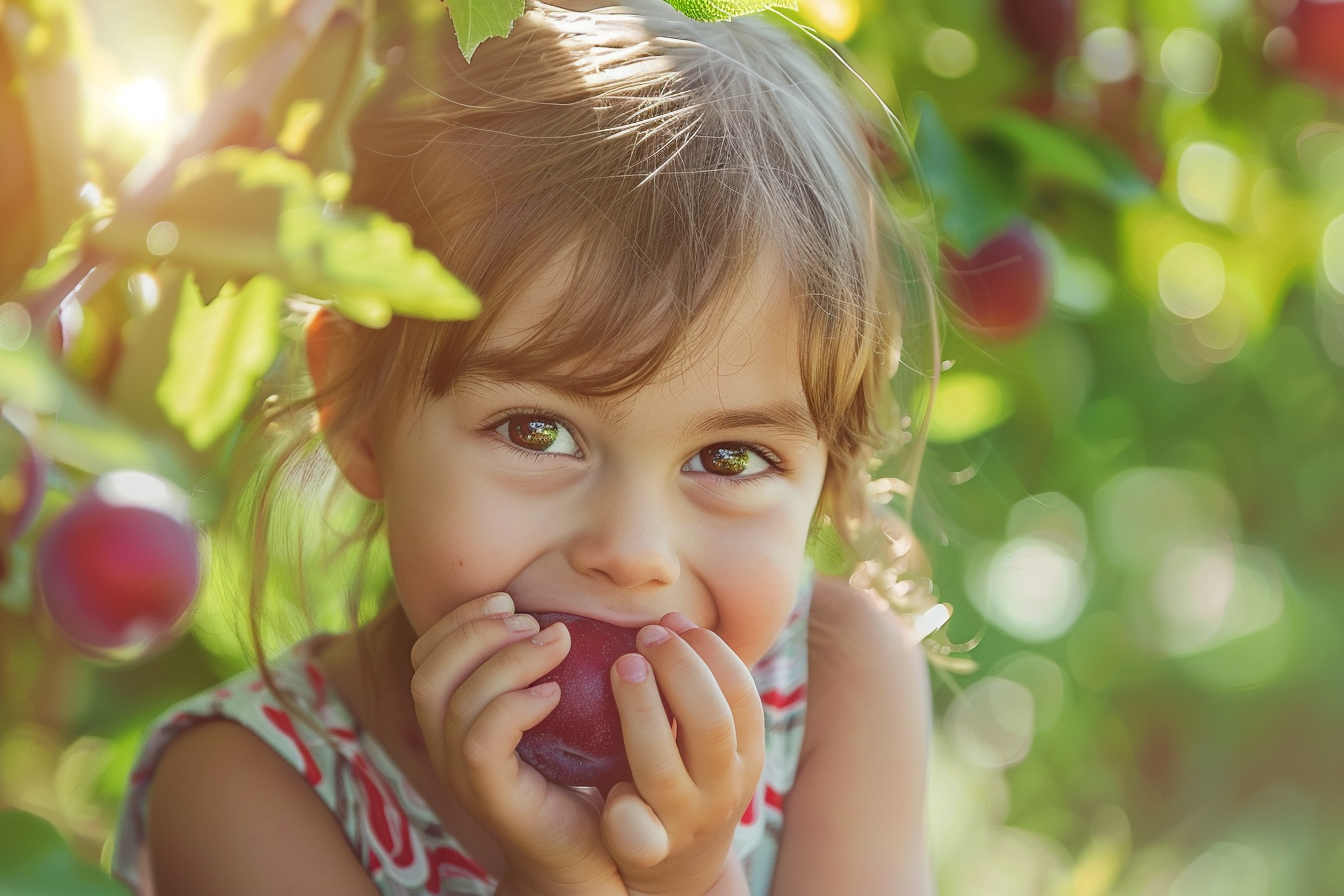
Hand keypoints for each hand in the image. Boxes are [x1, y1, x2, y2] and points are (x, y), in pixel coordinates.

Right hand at [409, 593, 625, 895]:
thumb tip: (568, 606)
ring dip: (507, 660)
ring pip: (455, 701)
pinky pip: (482, 741)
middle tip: (532, 620)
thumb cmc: (583, 771)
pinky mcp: (490, 796)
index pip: (426, 654)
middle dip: (476, 632)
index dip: (459, 618)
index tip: (508, 598)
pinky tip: (554, 694)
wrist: (594, 848)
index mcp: (453, 716)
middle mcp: (445, 745)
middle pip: (428, 672)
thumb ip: (549, 662)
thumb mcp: (561, 708)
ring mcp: (463, 774)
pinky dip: (515, 705)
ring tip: (557, 643)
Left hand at [602, 613, 764, 895]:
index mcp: (745, 754)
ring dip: (642, 711)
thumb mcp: (708, 738)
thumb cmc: (686, 776)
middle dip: (678, 669)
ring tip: (622, 666)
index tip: (673, 621)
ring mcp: (685, 820)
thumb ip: (697, 690)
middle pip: (709, 722)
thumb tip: (669, 617)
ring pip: (662, 767)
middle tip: (645, 635)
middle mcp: (722, 787)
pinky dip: (621, 806)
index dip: (708, 651)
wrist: (679, 868)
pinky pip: (635, 830)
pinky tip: (606, 782)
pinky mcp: (648, 850)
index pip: (740, 694)